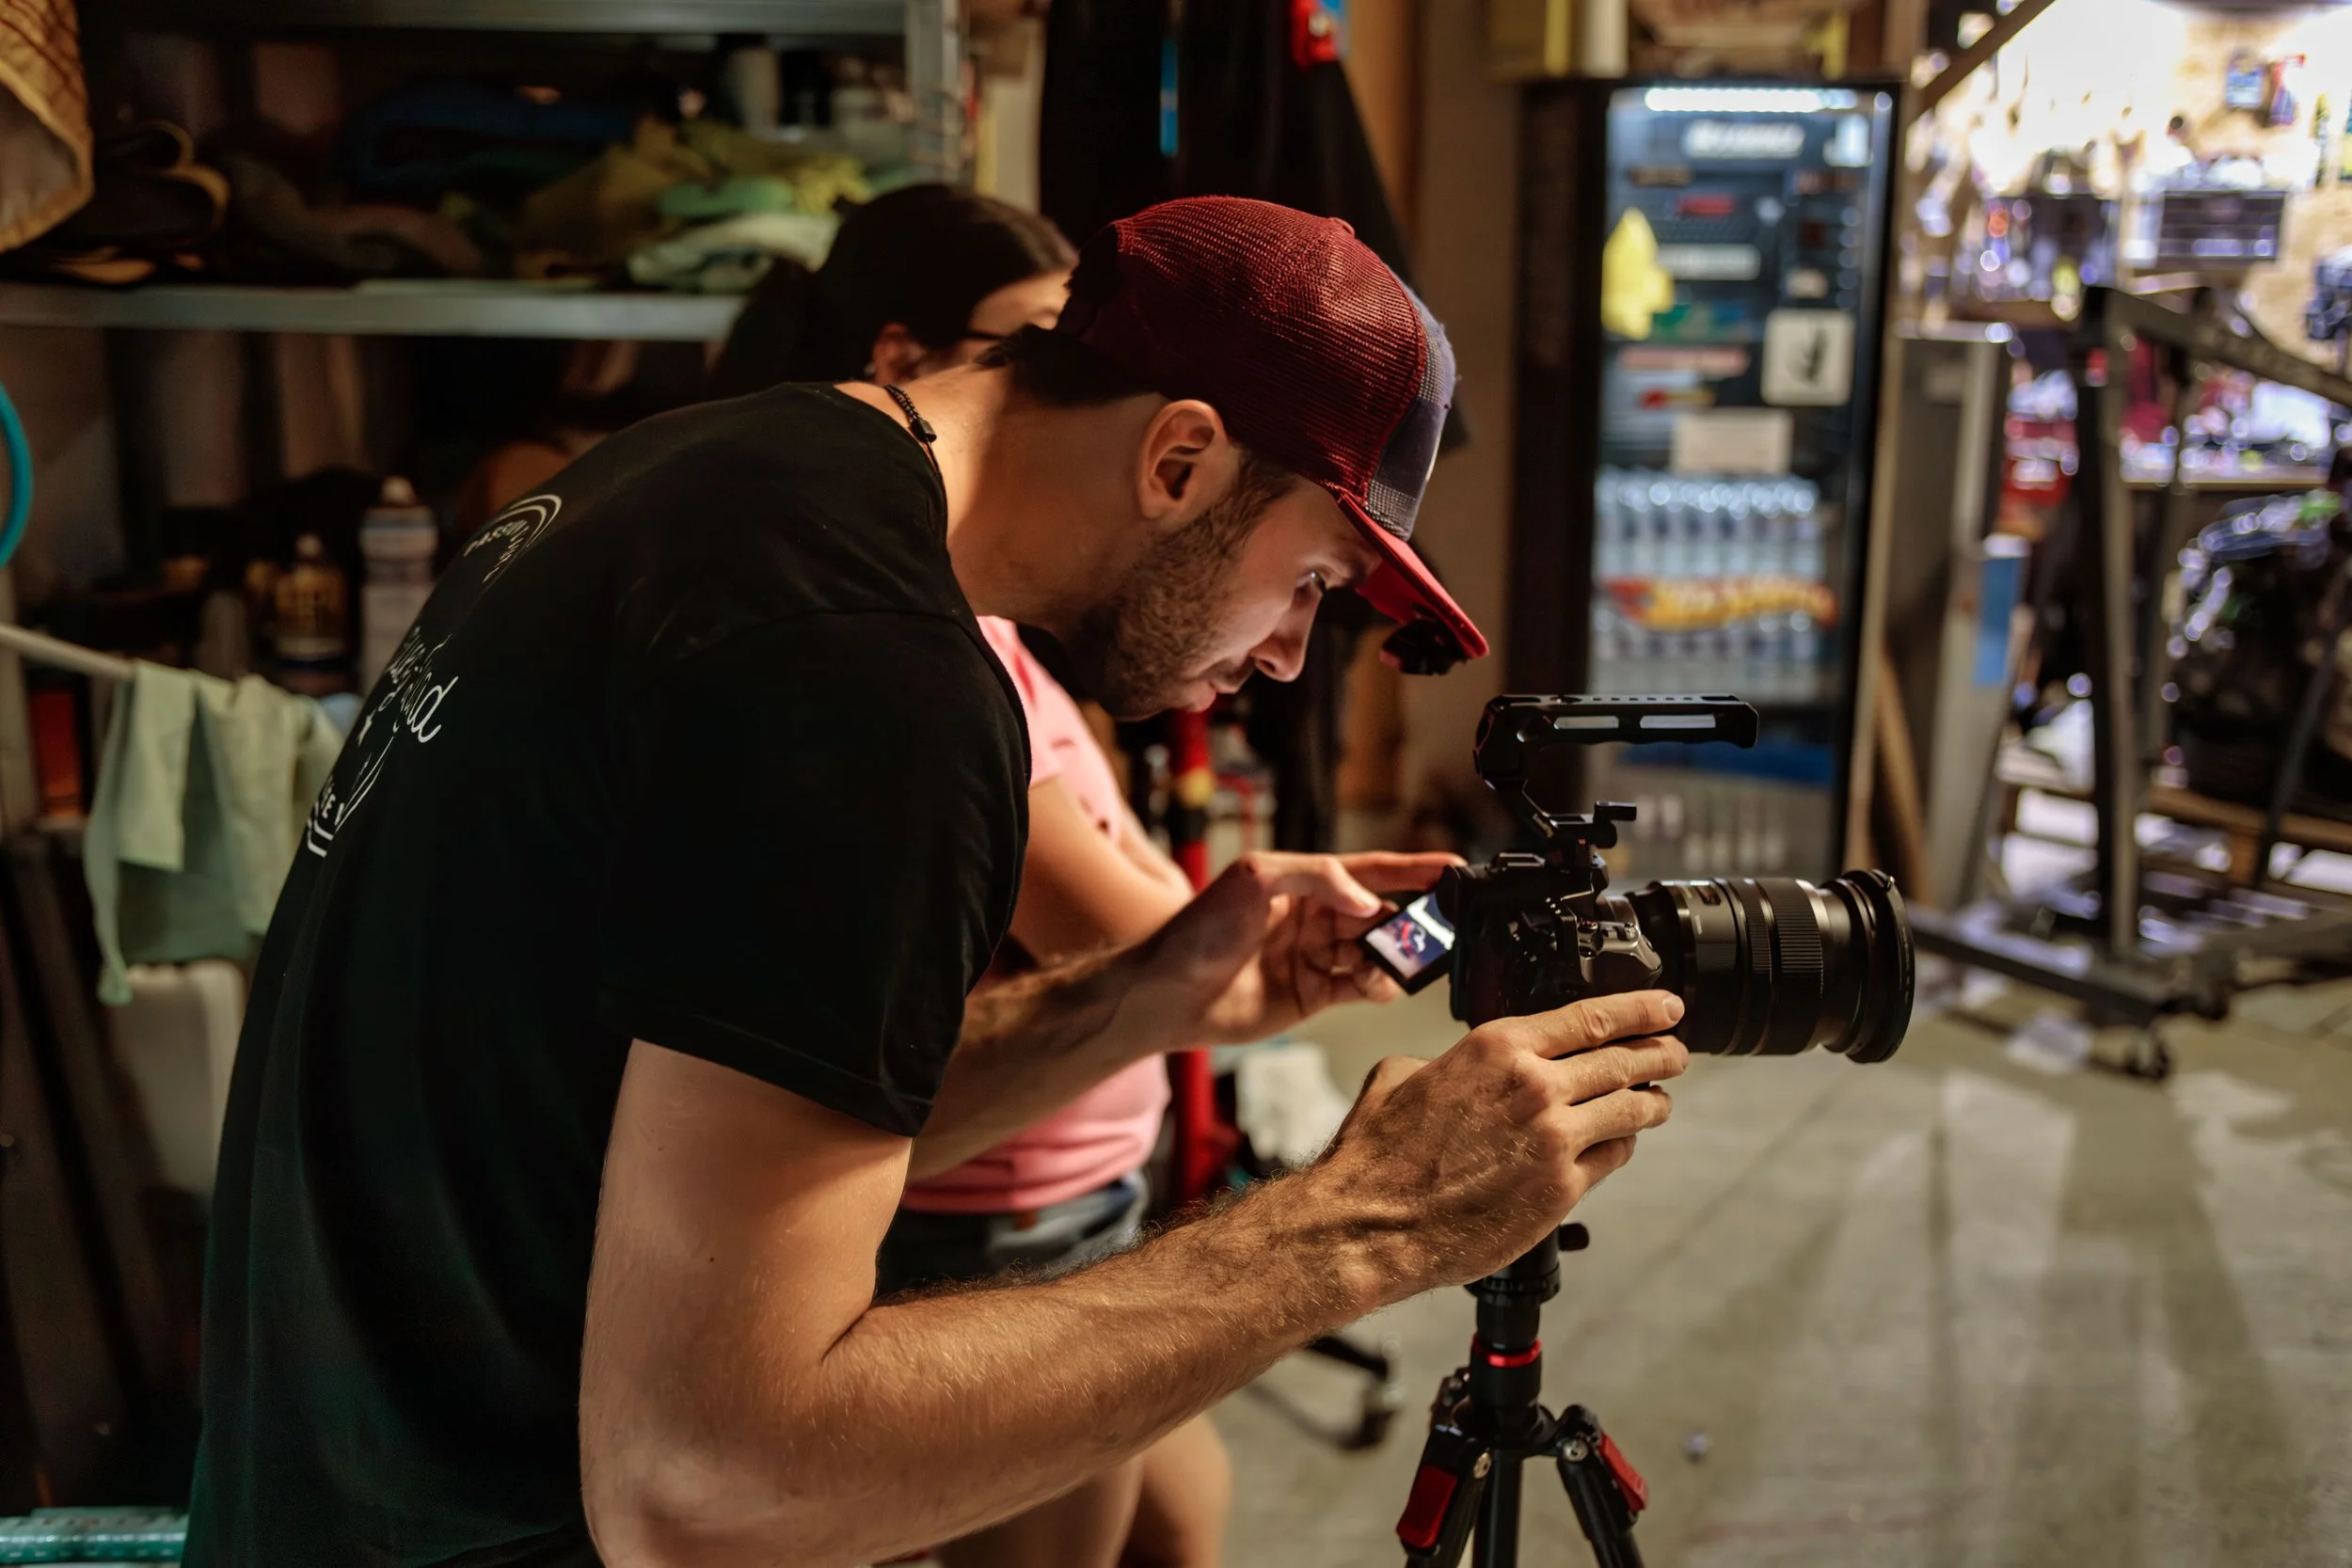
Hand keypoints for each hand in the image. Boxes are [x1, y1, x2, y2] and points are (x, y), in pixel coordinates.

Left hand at [1140, 850, 1458, 1045]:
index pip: (1371, 871)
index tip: (1454, 868)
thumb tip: (1368, 901)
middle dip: (1410, 921)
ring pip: (1376, 954)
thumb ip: (1318, 877)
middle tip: (1436, 929)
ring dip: (1393, 957)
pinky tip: (1377, 984)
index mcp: (1304, 881)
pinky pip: (1361, 988)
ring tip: (1392, 961)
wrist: (1168, 992)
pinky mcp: (1312, 995)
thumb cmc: (1200, 928)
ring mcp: (1315, 957)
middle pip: (1380, 915)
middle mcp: (1315, 918)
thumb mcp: (1256, 879)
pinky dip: (1378, 986)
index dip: (1413, 870)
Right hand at [1306, 991, 1687, 1303]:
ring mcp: (1554, 1138)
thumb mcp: (1404, 1075)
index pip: (1591, 1017)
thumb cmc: (1380, 1155)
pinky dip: (1623, 1145)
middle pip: (1624, 1059)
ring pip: (1630, 1108)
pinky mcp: (1561, 1188)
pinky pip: (1613, 1156)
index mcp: (1497, 1046)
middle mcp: (1534, 1085)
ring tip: (1660, 1099)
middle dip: (1661, 1053)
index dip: (1641, 1010)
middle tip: (1676, 1052)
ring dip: (1653, 1101)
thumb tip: (1465, 1067)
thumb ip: (1451, 1062)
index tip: (1666, 1008)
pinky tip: (1622, 1142)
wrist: (1372, 1222)